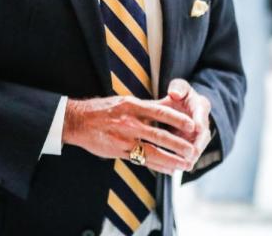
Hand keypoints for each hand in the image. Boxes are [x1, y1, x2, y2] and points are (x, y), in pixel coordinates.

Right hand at [63, 96, 197, 174]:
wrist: (78, 121)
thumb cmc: (105, 109)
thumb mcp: (126, 101)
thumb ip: (148, 106)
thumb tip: (170, 103)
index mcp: (132, 106)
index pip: (159, 112)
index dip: (177, 119)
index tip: (192, 125)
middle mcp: (129, 123)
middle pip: (158, 135)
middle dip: (177, 144)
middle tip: (193, 149)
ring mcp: (123, 139)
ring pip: (151, 152)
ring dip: (170, 159)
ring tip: (185, 164)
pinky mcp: (118, 152)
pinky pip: (141, 161)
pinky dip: (157, 166)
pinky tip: (169, 169)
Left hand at [158, 79, 212, 170]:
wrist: (182, 109)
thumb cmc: (179, 95)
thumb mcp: (179, 88)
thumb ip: (178, 88)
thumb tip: (174, 93)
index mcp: (201, 106)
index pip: (202, 112)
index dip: (200, 120)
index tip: (197, 128)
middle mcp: (203, 123)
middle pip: (203, 136)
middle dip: (198, 145)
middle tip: (192, 154)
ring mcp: (199, 137)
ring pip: (198, 149)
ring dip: (192, 157)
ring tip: (185, 166)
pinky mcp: (192, 147)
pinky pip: (190, 156)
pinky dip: (184, 162)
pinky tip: (175, 170)